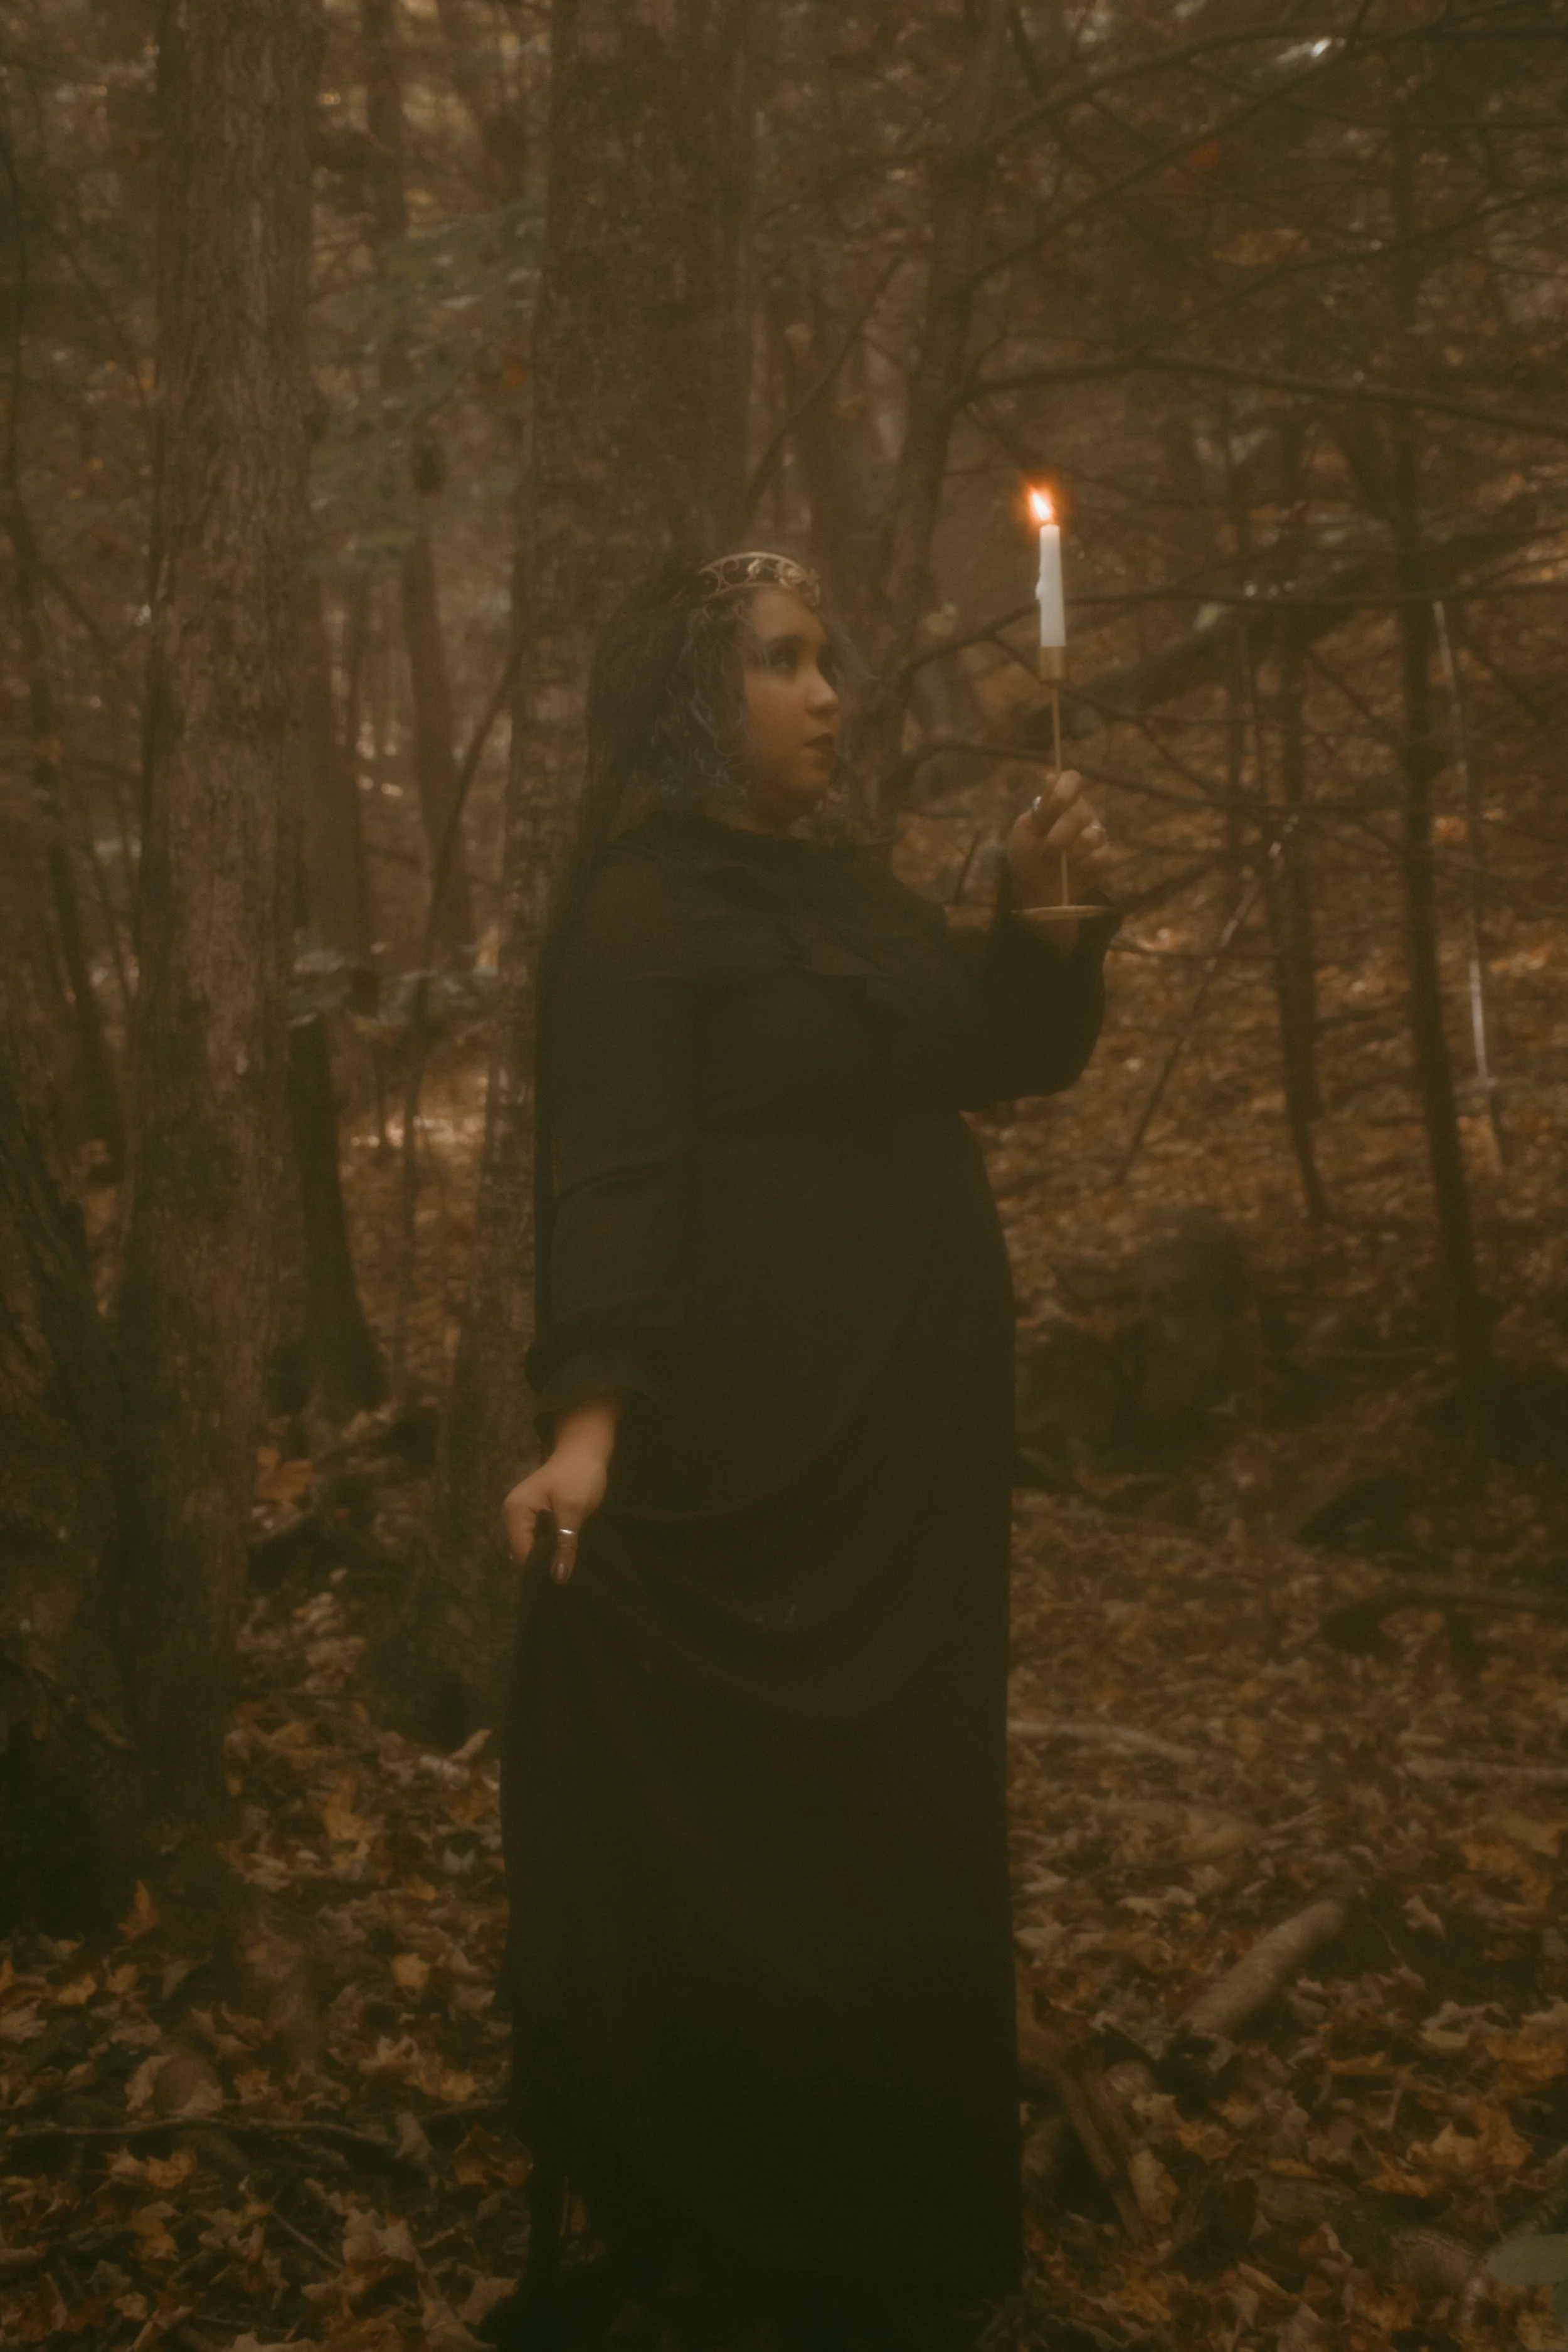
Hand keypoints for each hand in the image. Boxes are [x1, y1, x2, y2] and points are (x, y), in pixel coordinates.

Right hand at [502, 1398, 621, 1583]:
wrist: (585, 1450)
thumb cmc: (579, 1475)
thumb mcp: (574, 1510)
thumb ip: (565, 1544)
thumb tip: (558, 1579)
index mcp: (516, 1511)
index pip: (522, 1554)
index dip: (540, 1568)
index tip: (561, 1578)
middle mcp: (513, 1514)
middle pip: (524, 1553)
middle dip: (544, 1563)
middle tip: (569, 1572)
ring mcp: (523, 1515)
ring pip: (533, 1548)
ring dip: (549, 1555)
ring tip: (569, 1563)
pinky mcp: (535, 1516)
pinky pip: (539, 1539)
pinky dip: (552, 1546)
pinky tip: (566, 1551)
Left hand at [1006, 770, 1110, 909]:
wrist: (1034, 888)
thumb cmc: (1028, 854)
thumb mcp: (1024, 831)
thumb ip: (1040, 808)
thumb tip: (1050, 777)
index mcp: (1061, 801)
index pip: (1071, 780)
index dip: (1063, 793)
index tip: (1049, 812)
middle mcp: (1082, 812)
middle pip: (1080, 812)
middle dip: (1060, 834)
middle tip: (1046, 850)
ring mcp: (1095, 833)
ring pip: (1092, 836)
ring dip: (1070, 852)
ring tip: (1057, 862)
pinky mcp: (1104, 856)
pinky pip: (1101, 856)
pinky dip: (1083, 865)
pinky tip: (1072, 870)